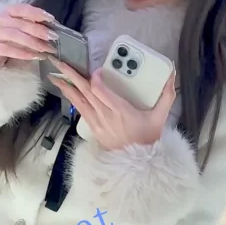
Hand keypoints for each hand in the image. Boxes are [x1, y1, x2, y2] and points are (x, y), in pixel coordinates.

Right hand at [0, 3, 54, 64]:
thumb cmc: (11, 40)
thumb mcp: (23, 30)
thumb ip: (33, 26)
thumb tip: (52, 28)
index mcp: (8, 12)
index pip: (23, 9)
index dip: (37, 13)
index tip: (51, 19)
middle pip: (21, 23)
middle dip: (39, 30)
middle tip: (53, 37)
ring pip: (15, 35)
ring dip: (33, 42)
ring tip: (46, 49)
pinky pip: (9, 49)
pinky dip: (24, 53)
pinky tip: (35, 56)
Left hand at [49, 62, 175, 149]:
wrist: (137, 164)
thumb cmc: (148, 138)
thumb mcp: (160, 117)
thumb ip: (167, 95)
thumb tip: (172, 74)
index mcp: (120, 110)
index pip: (100, 90)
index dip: (95, 77)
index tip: (97, 70)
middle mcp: (104, 115)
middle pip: (84, 91)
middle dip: (70, 74)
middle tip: (58, 61)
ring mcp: (96, 122)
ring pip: (78, 99)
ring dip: (65, 85)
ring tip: (54, 73)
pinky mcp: (92, 127)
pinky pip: (80, 108)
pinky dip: (71, 97)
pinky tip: (64, 89)